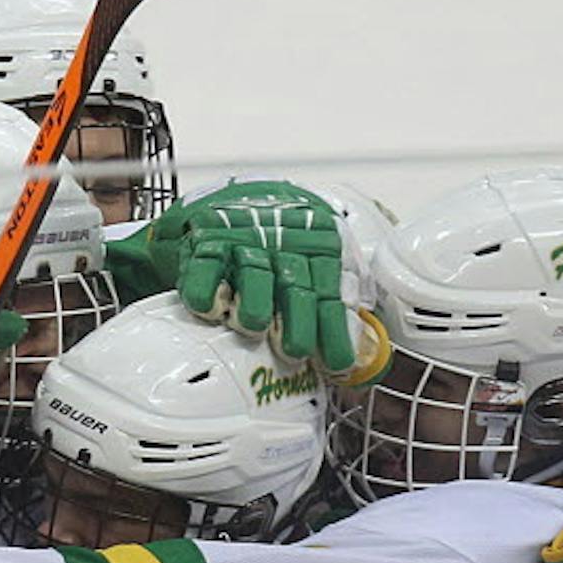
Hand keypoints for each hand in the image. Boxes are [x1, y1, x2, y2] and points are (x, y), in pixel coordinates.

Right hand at [151, 182, 382, 380]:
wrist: (241, 199)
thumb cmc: (283, 247)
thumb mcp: (318, 264)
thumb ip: (334, 304)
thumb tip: (357, 352)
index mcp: (319, 253)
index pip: (329, 295)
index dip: (332, 331)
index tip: (336, 363)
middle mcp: (283, 247)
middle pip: (294, 286)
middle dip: (297, 320)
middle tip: (295, 349)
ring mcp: (244, 244)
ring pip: (252, 274)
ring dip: (253, 303)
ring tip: (254, 325)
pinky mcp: (208, 241)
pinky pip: (205, 265)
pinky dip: (205, 287)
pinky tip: (210, 308)